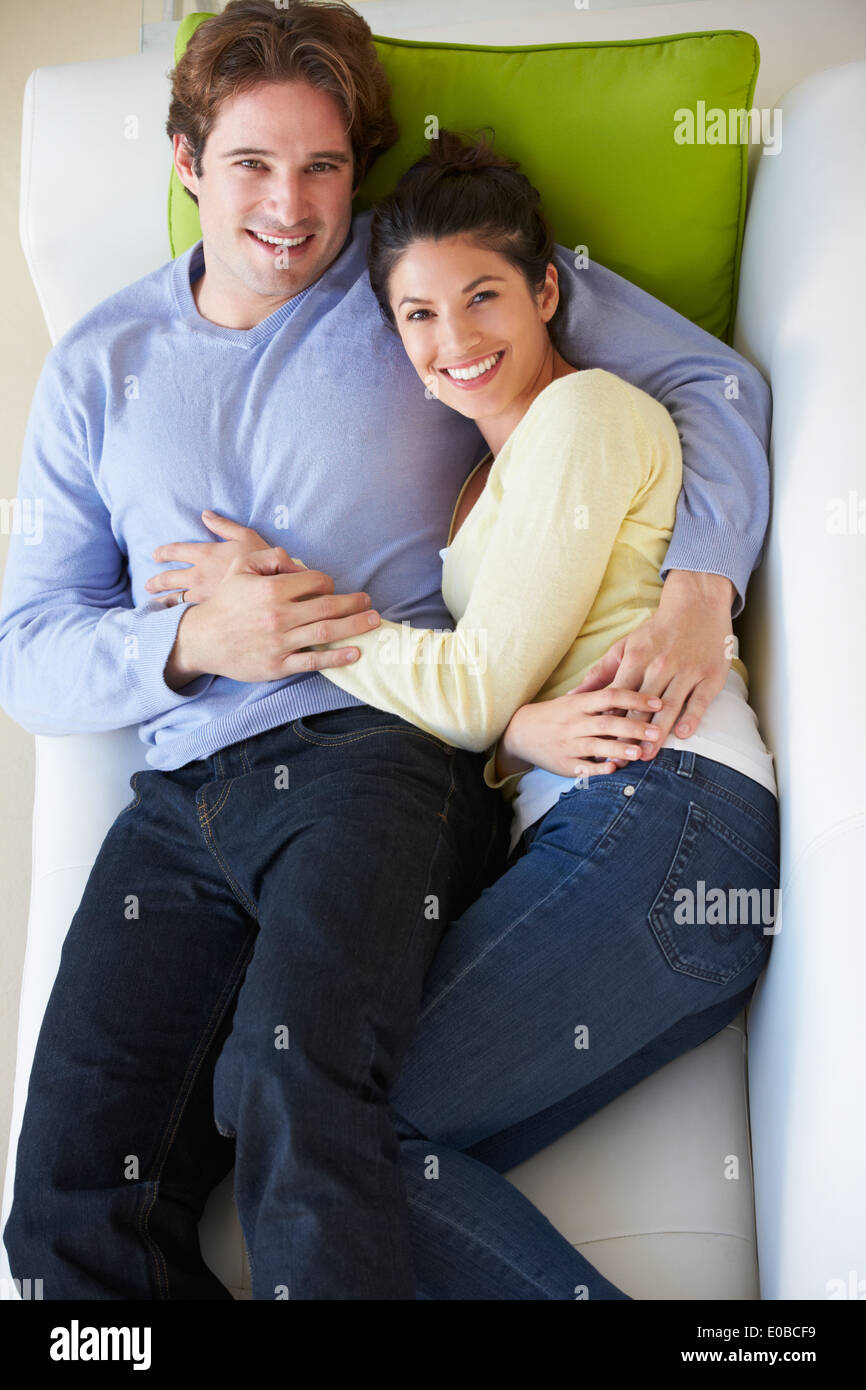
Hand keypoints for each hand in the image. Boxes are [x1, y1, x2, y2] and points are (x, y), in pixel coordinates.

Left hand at [146, 510, 268, 605]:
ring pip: (173, 600)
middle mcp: (198, 575)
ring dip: (161, 602)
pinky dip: (176, 617)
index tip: (156, 556)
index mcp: (205, 554)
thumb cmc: (263, 560)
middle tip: (149, 585)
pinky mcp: (209, 612)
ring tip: (154, 605)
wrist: (274, 588)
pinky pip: (186, 615)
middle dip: (156, 582)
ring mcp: (202, 596)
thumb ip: (224, 525)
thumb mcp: (246, 536)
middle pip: (168, 578)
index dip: (163, 552)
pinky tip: (173, 622)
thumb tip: (205, 514)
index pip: (175, 551)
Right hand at [164, 545, 379, 689]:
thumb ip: (269, 558)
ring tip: (373, 621)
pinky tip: (355, 652)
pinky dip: (338, 658)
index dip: (328, 582)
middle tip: (369, 602)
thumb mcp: (239, 568)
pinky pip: (314, 662)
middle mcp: (278, 616)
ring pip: (327, 633)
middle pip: (328, 607)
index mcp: (271, 589)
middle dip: (354, 603)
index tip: (331, 588)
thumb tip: (296, 562)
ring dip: (355, 626)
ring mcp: (280, 643)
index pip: (315, 581)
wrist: (202, 639)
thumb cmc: (225, 602)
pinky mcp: (279, 666)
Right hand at [495, 687, 663, 780]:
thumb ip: (600, 698)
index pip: (610, 696)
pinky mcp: (564, 764)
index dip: (635, 698)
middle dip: (633, 727)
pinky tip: (614, 769)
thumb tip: (634, 687)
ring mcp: (568, 744)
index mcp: (578, 703)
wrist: (519, 733)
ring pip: (597, 746)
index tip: (658, 701)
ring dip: (620, 749)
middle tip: (656, 731)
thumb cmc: (555, 715)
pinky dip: (599, 768)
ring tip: (641, 752)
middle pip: (607, 722)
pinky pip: (584, 767)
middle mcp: (573, 723)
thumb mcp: (574, 700)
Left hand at [567, 571, 734, 762]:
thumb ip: (601, 673)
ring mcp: (688, 670)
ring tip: (646, 755)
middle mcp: (662, 665)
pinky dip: (691, 718)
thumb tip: (573, 695)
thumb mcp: (625, 646)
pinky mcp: (711, 675)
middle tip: (621, 760)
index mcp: (637, 658)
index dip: (608, 720)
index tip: (600, 743)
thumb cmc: (656, 631)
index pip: (618, 695)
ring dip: (657, 733)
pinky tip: (682, 735)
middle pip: (642, 706)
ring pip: (670, 707)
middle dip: (630, 734)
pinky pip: (700, 700)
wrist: (697, 604)